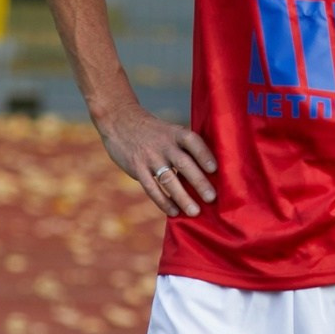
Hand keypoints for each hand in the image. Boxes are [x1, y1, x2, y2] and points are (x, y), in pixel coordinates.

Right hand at [94, 98, 217, 216]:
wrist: (120, 122)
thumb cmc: (154, 132)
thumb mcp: (170, 132)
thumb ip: (184, 149)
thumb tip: (208, 174)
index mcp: (176, 133)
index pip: (193, 142)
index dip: (204, 154)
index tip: (215, 169)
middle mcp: (164, 144)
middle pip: (184, 163)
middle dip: (199, 181)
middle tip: (212, 198)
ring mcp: (150, 157)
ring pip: (168, 179)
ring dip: (182, 197)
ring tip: (195, 212)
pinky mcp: (136, 168)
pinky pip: (151, 187)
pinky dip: (163, 201)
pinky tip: (174, 211)